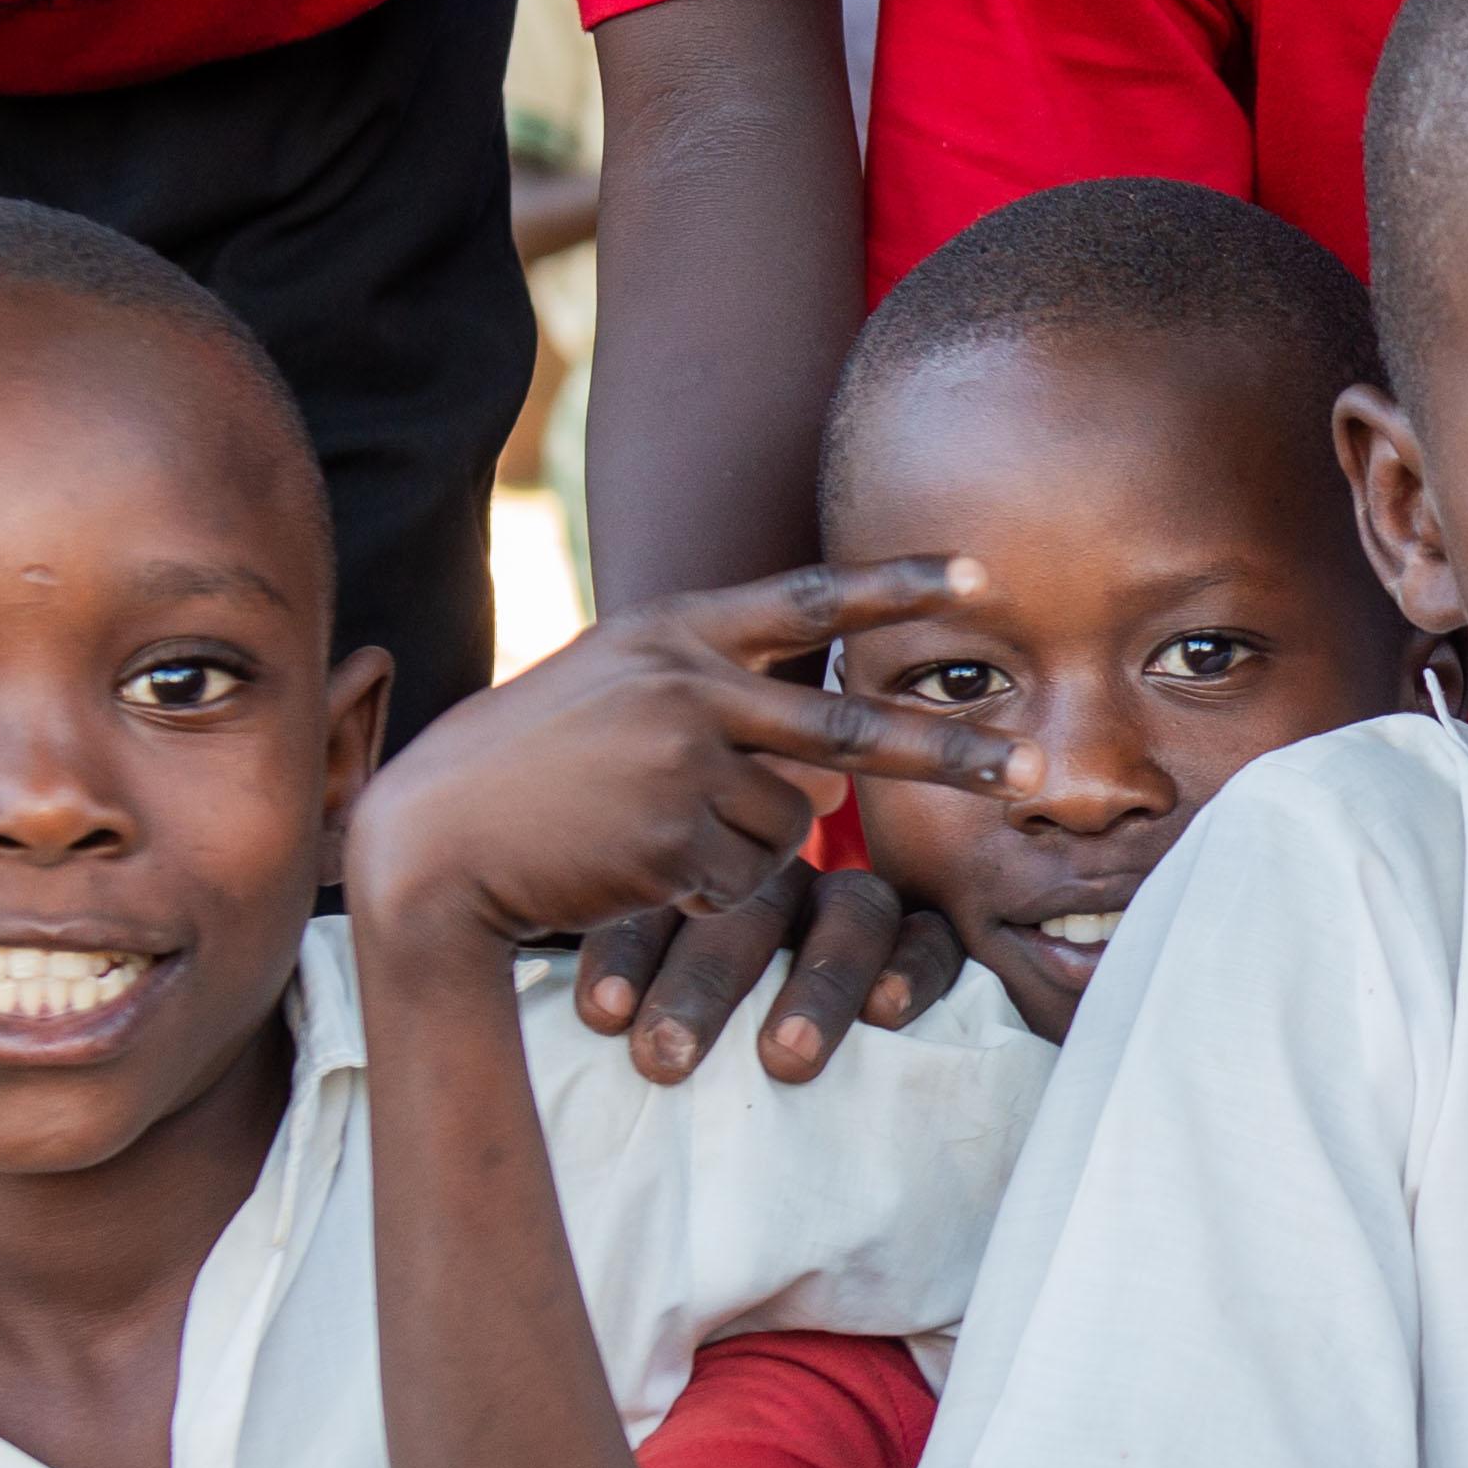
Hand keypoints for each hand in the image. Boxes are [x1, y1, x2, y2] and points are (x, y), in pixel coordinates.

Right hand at [369, 566, 1014, 1082]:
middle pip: (852, 728)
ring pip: (790, 825)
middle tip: (1034, 772)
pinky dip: (706, 889)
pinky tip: (635, 871)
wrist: (434, 837)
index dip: (897, 588)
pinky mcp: (672, 839)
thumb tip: (820, 762)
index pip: (808, 600)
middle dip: (952, 754)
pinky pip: (743, 879)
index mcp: (675, 633)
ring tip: (649, 832)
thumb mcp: (614, 688)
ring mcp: (681, 763)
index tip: (982, 578)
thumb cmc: (526, 766)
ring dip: (743, 845)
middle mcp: (688, 686)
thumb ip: (714, 696)